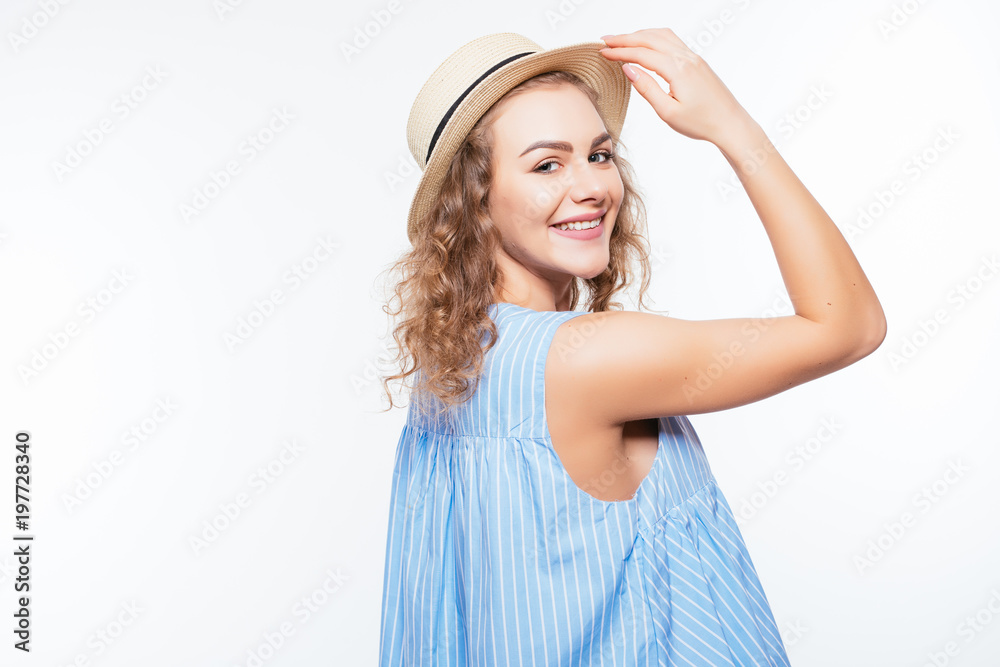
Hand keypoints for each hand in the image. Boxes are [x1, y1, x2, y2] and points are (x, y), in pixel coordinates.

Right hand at [599, 28, 754, 146]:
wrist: (730, 123)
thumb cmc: (701, 122)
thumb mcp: (667, 112)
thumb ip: (646, 88)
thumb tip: (628, 69)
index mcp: (678, 70)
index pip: (641, 54)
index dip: (619, 52)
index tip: (602, 52)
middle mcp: (686, 58)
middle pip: (650, 39)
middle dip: (625, 38)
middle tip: (606, 41)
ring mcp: (693, 57)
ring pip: (662, 35)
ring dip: (640, 35)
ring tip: (622, 40)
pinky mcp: (697, 61)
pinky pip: (672, 40)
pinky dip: (654, 37)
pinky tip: (647, 43)